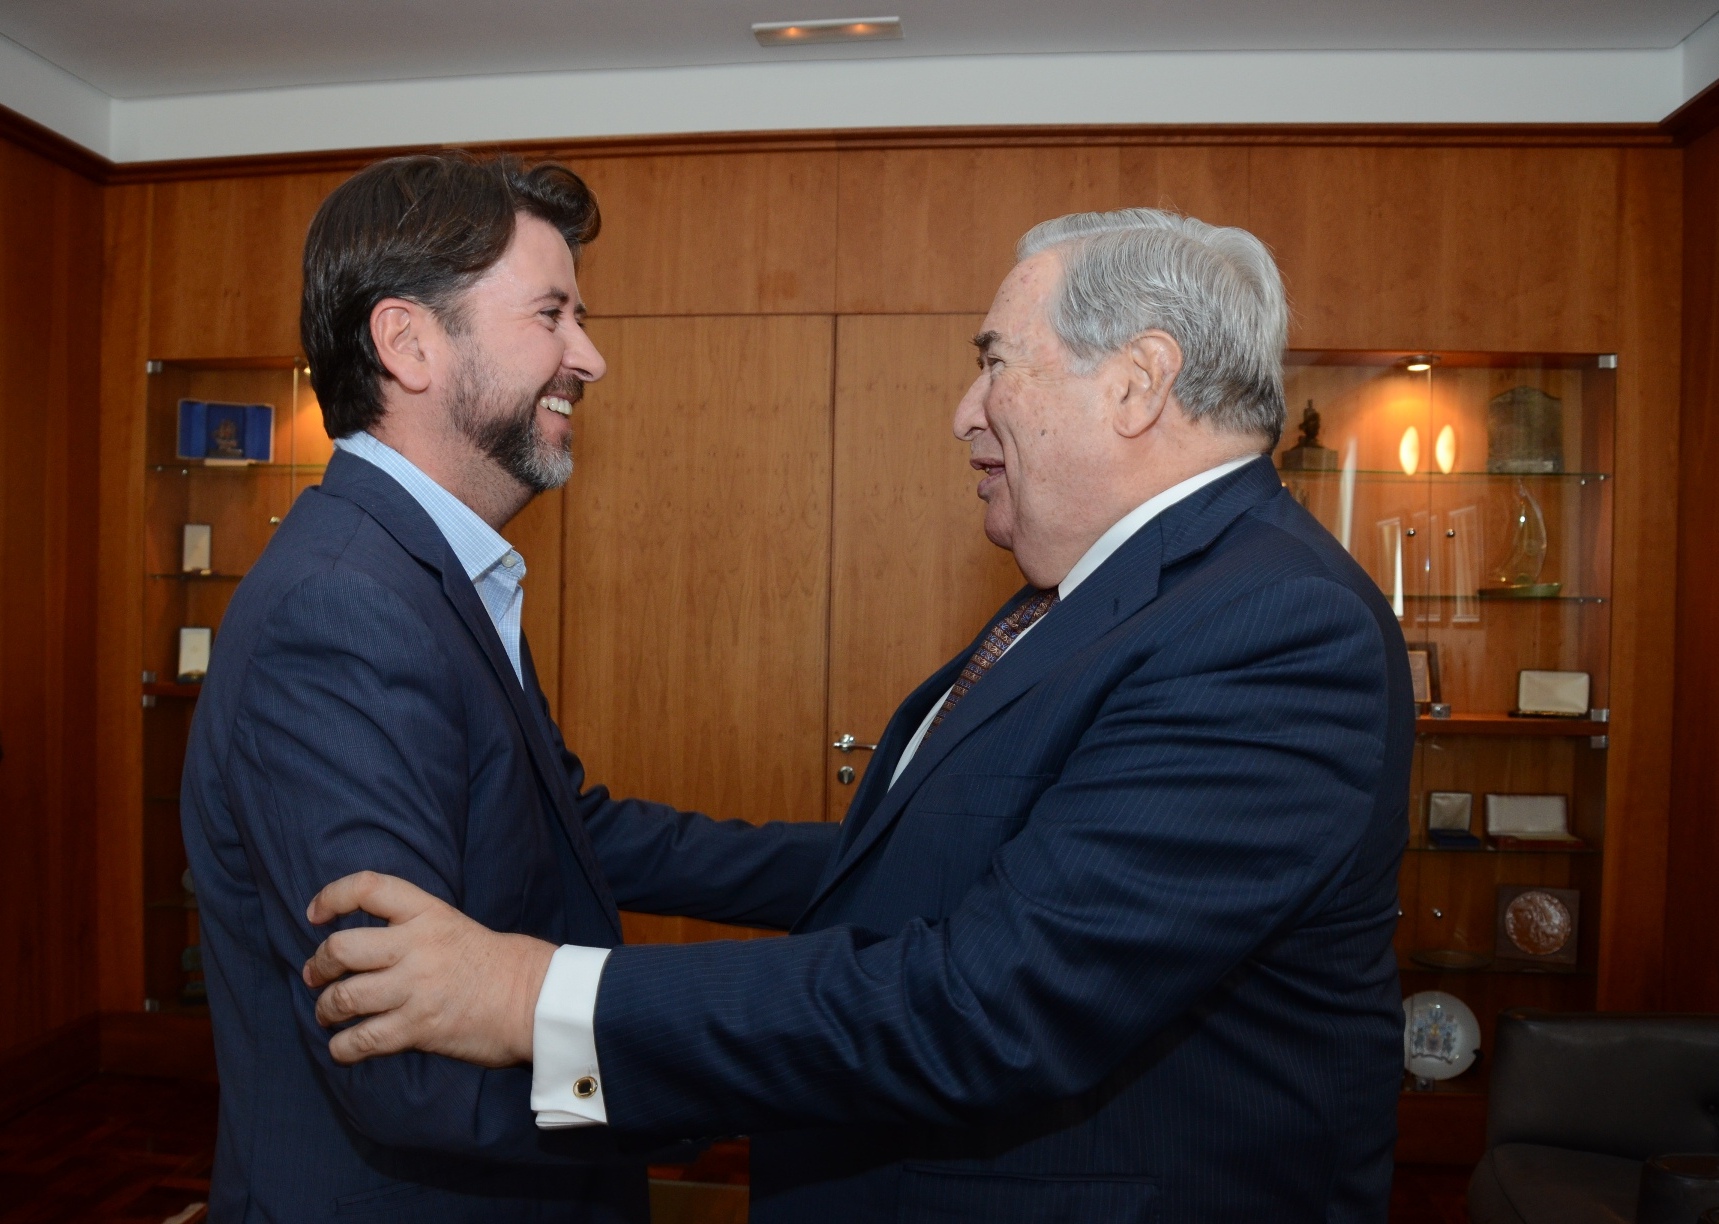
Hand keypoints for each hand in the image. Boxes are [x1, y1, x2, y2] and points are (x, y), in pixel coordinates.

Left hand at [302, 871, 555, 1067]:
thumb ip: (409, 928)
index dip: (332, 896)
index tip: (315, 914)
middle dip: (319, 966)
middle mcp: (417, 946)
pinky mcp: (418, 1028)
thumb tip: (360, 950)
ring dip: (325, 1009)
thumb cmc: (493, 963)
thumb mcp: (452, 926)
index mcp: (427, 913)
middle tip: (317, 976)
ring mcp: (416, 988)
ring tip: (327, 1014)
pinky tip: (343, 1047)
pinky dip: (342, 1048)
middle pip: (341, 948)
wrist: (532, 999)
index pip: (368, 888)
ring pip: (344, 997)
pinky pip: (362, 1040)